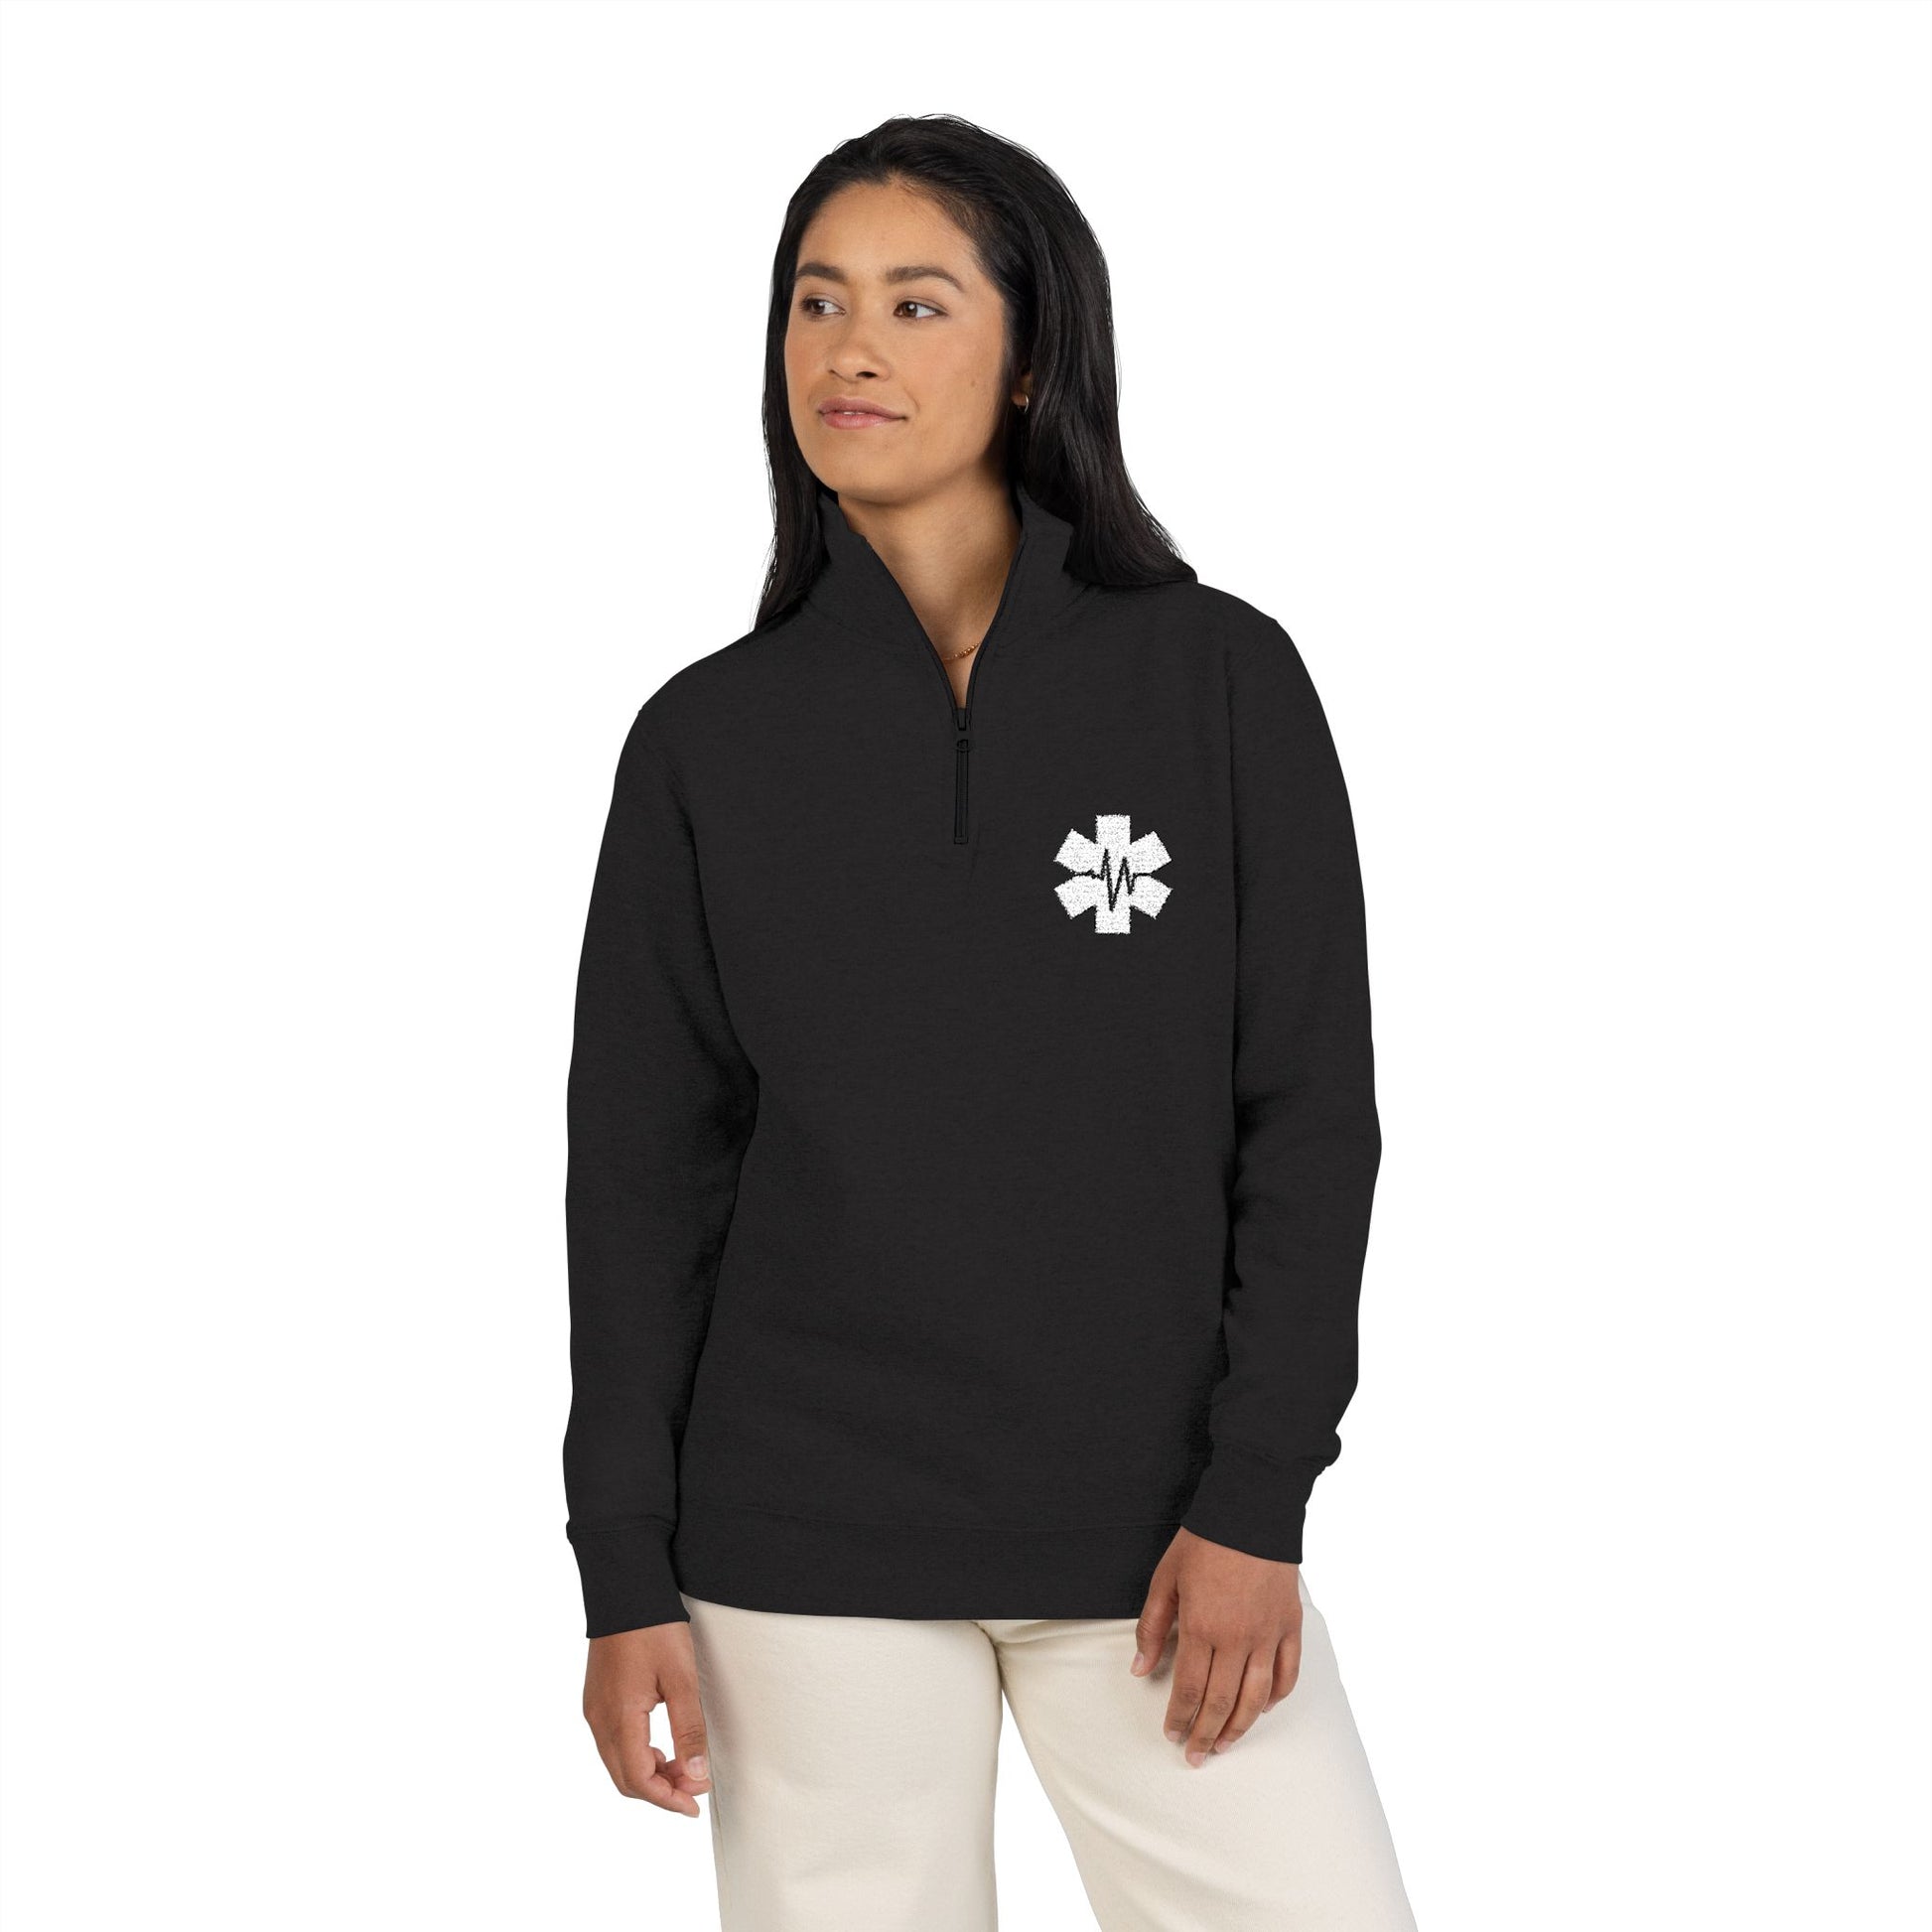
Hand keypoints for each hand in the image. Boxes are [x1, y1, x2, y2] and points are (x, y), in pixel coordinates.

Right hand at [582, 1621, 712, 1814]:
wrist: (624, 1588)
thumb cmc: (653, 1627)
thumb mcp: (681, 1677)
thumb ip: (689, 1728)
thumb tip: (697, 1774)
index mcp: (619, 1718)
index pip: (640, 1780)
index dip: (668, 1798)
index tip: (695, 1803)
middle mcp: (599, 1720)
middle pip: (625, 1779)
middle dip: (660, 1792)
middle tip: (694, 1789)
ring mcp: (594, 1710)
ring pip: (617, 1763)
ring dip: (649, 1775)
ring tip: (683, 1769)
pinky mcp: (595, 1699)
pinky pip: (612, 1744)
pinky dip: (637, 1756)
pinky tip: (661, 1749)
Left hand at [1129, 1527, 1301, 1766]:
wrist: (1252, 1510)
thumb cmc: (1204, 1541)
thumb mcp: (1165, 1578)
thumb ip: (1152, 1627)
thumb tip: (1140, 1668)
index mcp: (1202, 1626)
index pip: (1189, 1688)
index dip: (1179, 1717)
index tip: (1171, 1735)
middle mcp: (1238, 1638)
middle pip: (1222, 1701)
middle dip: (1206, 1733)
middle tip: (1196, 1755)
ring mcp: (1268, 1634)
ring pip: (1256, 1697)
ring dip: (1240, 1727)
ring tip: (1225, 1744)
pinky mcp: (1290, 1625)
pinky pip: (1287, 1673)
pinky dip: (1276, 1697)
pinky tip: (1262, 1708)